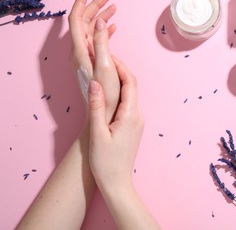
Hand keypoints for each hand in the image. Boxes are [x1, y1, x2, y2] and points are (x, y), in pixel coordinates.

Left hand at [69, 0, 119, 122]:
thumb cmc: (106, 94)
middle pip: (83, 21)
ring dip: (100, 16)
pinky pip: (96, 40)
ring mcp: (86, 56)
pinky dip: (104, 31)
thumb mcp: (105, 66)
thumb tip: (99, 21)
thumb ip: (101, 42)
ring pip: (91, 29)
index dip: (81, 1)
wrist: (102, 112)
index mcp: (80, 50)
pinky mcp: (92, 62)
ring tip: (113, 7)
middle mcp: (80, 51)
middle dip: (95, 5)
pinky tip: (112, 28)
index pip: (76, 19)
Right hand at [88, 57, 143, 190]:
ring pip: (129, 94)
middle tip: (103, 58)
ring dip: (118, 81)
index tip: (107, 54)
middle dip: (119, 70)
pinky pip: (128, 103)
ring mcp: (137, 121)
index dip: (120, 66)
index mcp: (131, 115)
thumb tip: (96, 83)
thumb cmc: (106, 162)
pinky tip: (106, 92)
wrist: (117, 182)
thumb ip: (97, 107)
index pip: (130, 82)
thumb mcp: (97, 134)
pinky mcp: (133, 126)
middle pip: (131, 85)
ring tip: (102, 71)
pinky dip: (118, 93)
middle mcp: (138, 115)